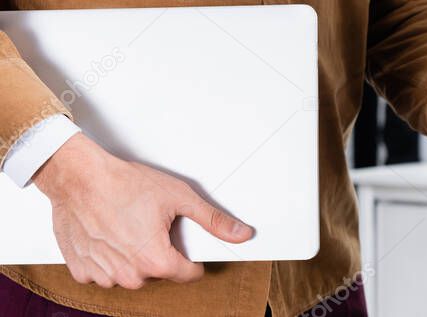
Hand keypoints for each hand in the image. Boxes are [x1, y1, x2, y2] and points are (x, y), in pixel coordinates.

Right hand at [34, 133, 253, 288]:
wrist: (78, 176)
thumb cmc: (122, 184)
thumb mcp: (179, 197)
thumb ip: (212, 220)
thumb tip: (240, 233)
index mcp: (156, 261)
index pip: (189, 274)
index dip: (192, 258)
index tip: (185, 244)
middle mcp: (129, 275)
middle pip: (159, 273)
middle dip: (160, 253)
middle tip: (151, 225)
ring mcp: (103, 275)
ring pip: (131, 274)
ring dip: (132, 257)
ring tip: (127, 227)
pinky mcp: (82, 270)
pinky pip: (103, 272)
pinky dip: (107, 258)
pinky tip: (107, 235)